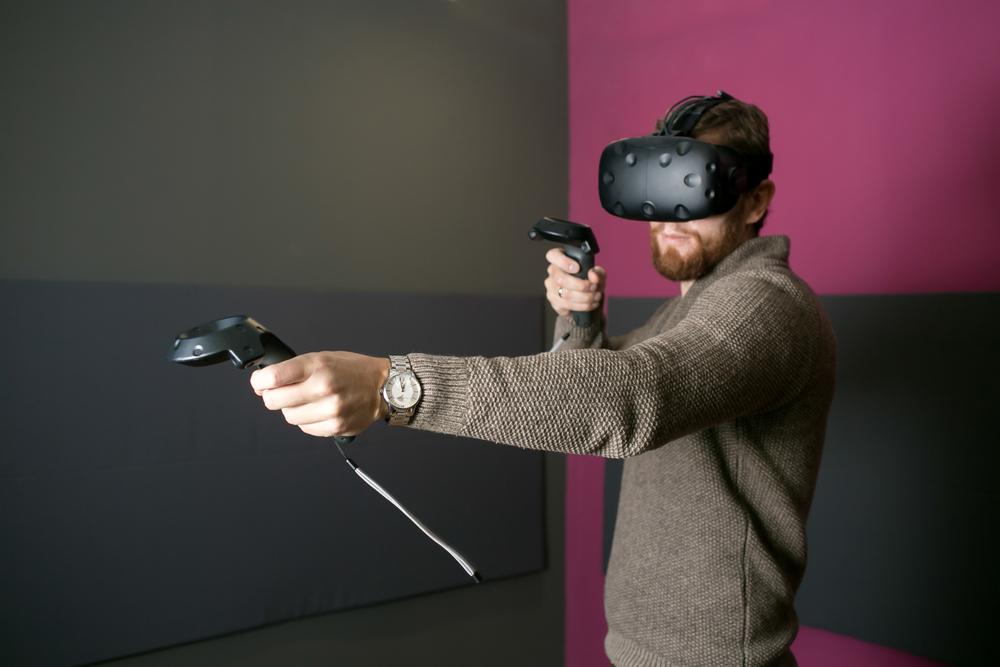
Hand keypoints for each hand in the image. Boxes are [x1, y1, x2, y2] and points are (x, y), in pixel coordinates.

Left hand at [250, 352, 390, 437]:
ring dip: (292, 410)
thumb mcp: (322, 357)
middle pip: (274, 401)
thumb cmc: (352, 370)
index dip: (259, 381)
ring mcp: (330, 410)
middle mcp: (323, 388)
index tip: (260, 382)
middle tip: (282, 393)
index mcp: (318, 366)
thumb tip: (264, 383)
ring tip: (307, 401)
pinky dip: (307, 420)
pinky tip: (319, 410)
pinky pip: (305, 428)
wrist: (382, 387)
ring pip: (289, 417)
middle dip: (272, 396)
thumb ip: (294, 369)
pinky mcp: (335, 427)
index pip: (273, 377)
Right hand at [544, 248, 605, 317]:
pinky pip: (565, 306)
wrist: (588, 297)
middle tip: (593, 287)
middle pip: (560, 279)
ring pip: (564, 295)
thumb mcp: (597, 274)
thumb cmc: (589, 280)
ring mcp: (551, 288)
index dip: (564, 262)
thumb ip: (597, 272)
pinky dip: (581, 307)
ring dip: (584, 298)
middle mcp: (553, 272)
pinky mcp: (554, 302)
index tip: (577, 268)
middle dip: (581, 285)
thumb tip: (592, 275)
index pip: (553, 256)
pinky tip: (589, 304)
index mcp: (560, 259)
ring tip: (595, 297)